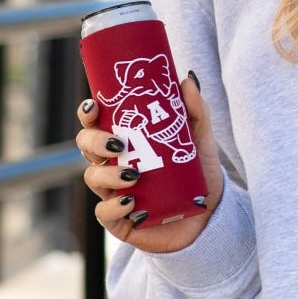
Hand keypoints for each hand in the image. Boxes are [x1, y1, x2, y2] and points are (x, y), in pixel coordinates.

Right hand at [75, 72, 224, 254]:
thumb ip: (195, 111)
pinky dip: (114, 206)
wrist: (211, 216)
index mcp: (125, 141)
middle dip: (94, 141)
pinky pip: (104, 212)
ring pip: (92, 177)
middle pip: (86, 146)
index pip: (96, 122)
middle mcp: (113, 164)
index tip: (94, 105)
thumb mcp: (200, 140)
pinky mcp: (119, 219)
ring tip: (133, 175)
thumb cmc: (198, 176)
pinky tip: (131, 202)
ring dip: (108, 174)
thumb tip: (187, 79)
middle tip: (119, 143)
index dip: (88, 112)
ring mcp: (113, 191)